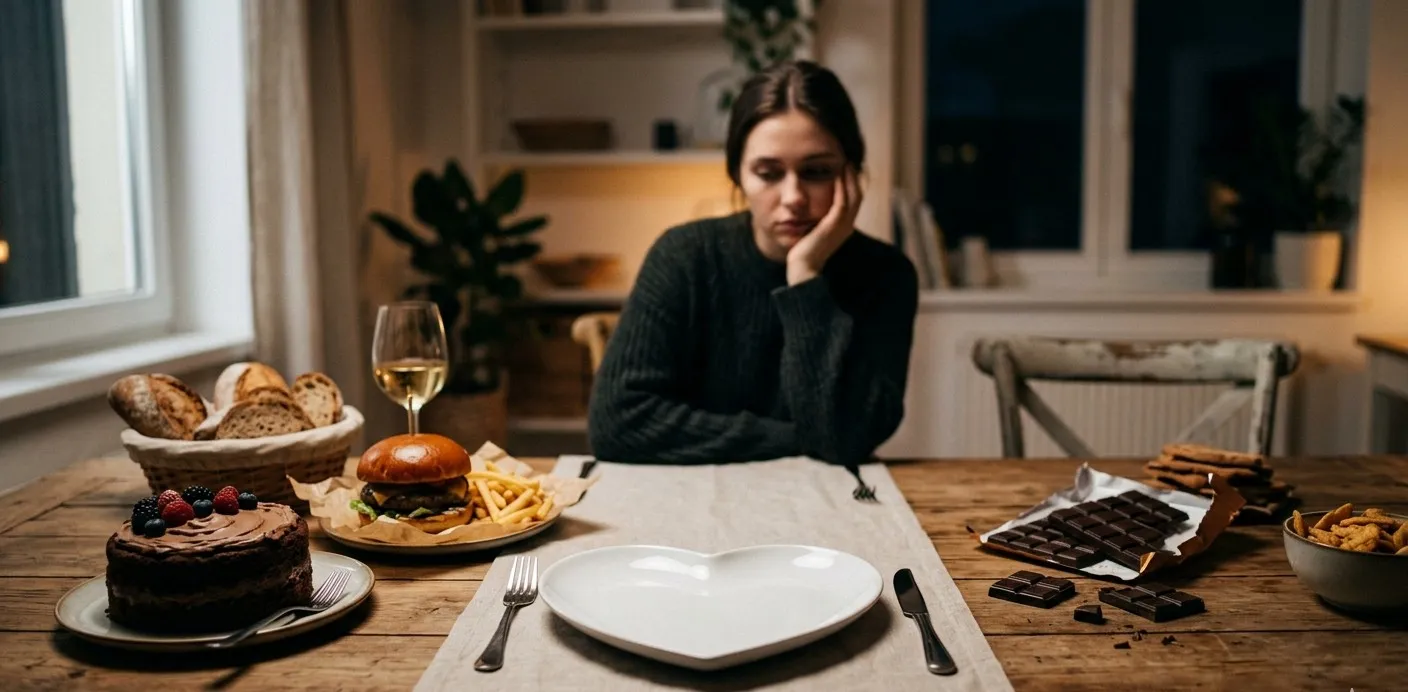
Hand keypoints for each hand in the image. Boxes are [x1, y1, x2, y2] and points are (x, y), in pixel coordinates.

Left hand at [787, 166, 861, 285]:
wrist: (802, 269)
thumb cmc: (803, 253)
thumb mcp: (813, 232)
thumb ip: (817, 220)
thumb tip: (810, 208)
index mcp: (844, 227)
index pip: (853, 201)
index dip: (852, 184)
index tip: (846, 168)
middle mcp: (847, 226)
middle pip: (857, 196)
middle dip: (854, 178)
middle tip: (849, 160)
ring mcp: (842, 227)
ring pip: (853, 197)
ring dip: (850, 179)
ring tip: (846, 163)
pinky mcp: (833, 226)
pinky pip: (842, 202)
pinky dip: (842, 187)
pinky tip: (838, 175)